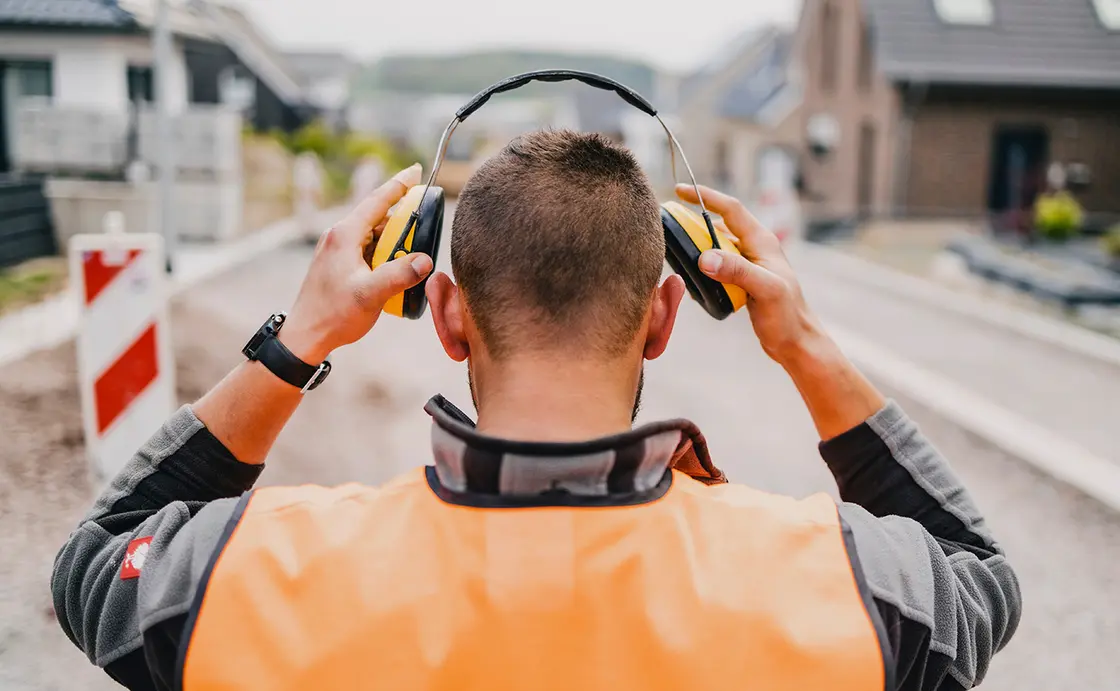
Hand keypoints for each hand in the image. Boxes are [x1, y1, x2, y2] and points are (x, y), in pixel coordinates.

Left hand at [280, 164, 432, 362]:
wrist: (305, 335)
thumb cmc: (333, 315)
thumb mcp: (371, 294)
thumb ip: (400, 275)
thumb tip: (425, 260)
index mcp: (345, 235)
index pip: (377, 200)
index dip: (400, 184)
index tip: (417, 171)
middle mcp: (339, 236)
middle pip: (378, 217)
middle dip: (403, 219)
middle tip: (425, 223)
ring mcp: (337, 250)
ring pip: (373, 234)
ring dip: (394, 240)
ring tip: (411, 254)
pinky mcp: (338, 263)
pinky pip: (367, 249)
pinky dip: (384, 253)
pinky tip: (394, 269)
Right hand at [674, 183, 823, 365]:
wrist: (795, 343)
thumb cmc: (786, 316)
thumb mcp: (764, 290)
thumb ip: (736, 271)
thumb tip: (704, 257)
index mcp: (762, 241)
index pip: (730, 209)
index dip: (705, 197)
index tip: (681, 191)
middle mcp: (754, 248)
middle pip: (718, 226)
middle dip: (694, 223)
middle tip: (670, 227)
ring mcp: (748, 264)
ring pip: (715, 247)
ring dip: (696, 247)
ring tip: (677, 253)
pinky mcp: (742, 280)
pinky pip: (717, 266)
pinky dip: (702, 269)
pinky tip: (694, 281)